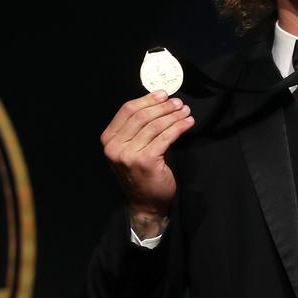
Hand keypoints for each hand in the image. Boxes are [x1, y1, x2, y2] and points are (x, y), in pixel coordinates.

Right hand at [101, 91, 194, 237]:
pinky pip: (165, 137)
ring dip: (173, 116)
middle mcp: (115, 147)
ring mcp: (129, 155)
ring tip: (185, 112)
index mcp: (109, 140)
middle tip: (178, 103)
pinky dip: (179, 127)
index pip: (127, 110)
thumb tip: (159, 102)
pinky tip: (188, 123)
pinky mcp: (146, 161)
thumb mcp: (130, 149)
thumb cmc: (141, 174)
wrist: (145, 203)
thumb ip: (137, 128)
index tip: (164, 94)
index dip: (147, 99)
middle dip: (163, 107)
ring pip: (155, 125)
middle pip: (141, 116)